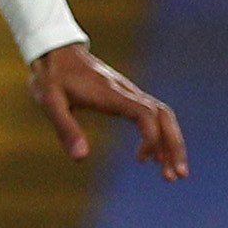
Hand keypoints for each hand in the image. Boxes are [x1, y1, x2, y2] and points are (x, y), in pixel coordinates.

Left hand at [28, 44, 187, 179]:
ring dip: (171, 144)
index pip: (145, 113)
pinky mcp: (126, 97)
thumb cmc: (52, 77)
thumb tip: (81, 158)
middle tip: (177, 176)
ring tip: (171, 175)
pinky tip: (153, 158)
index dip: (151, 137)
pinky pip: (152, 116)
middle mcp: (127, 92)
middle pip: (164, 116)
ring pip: (162, 116)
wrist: (55, 51)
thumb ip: (65, 128)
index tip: (141, 160)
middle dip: (174, 145)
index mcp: (111, 94)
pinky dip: (158, 137)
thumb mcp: (50, 102)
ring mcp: (129, 94)